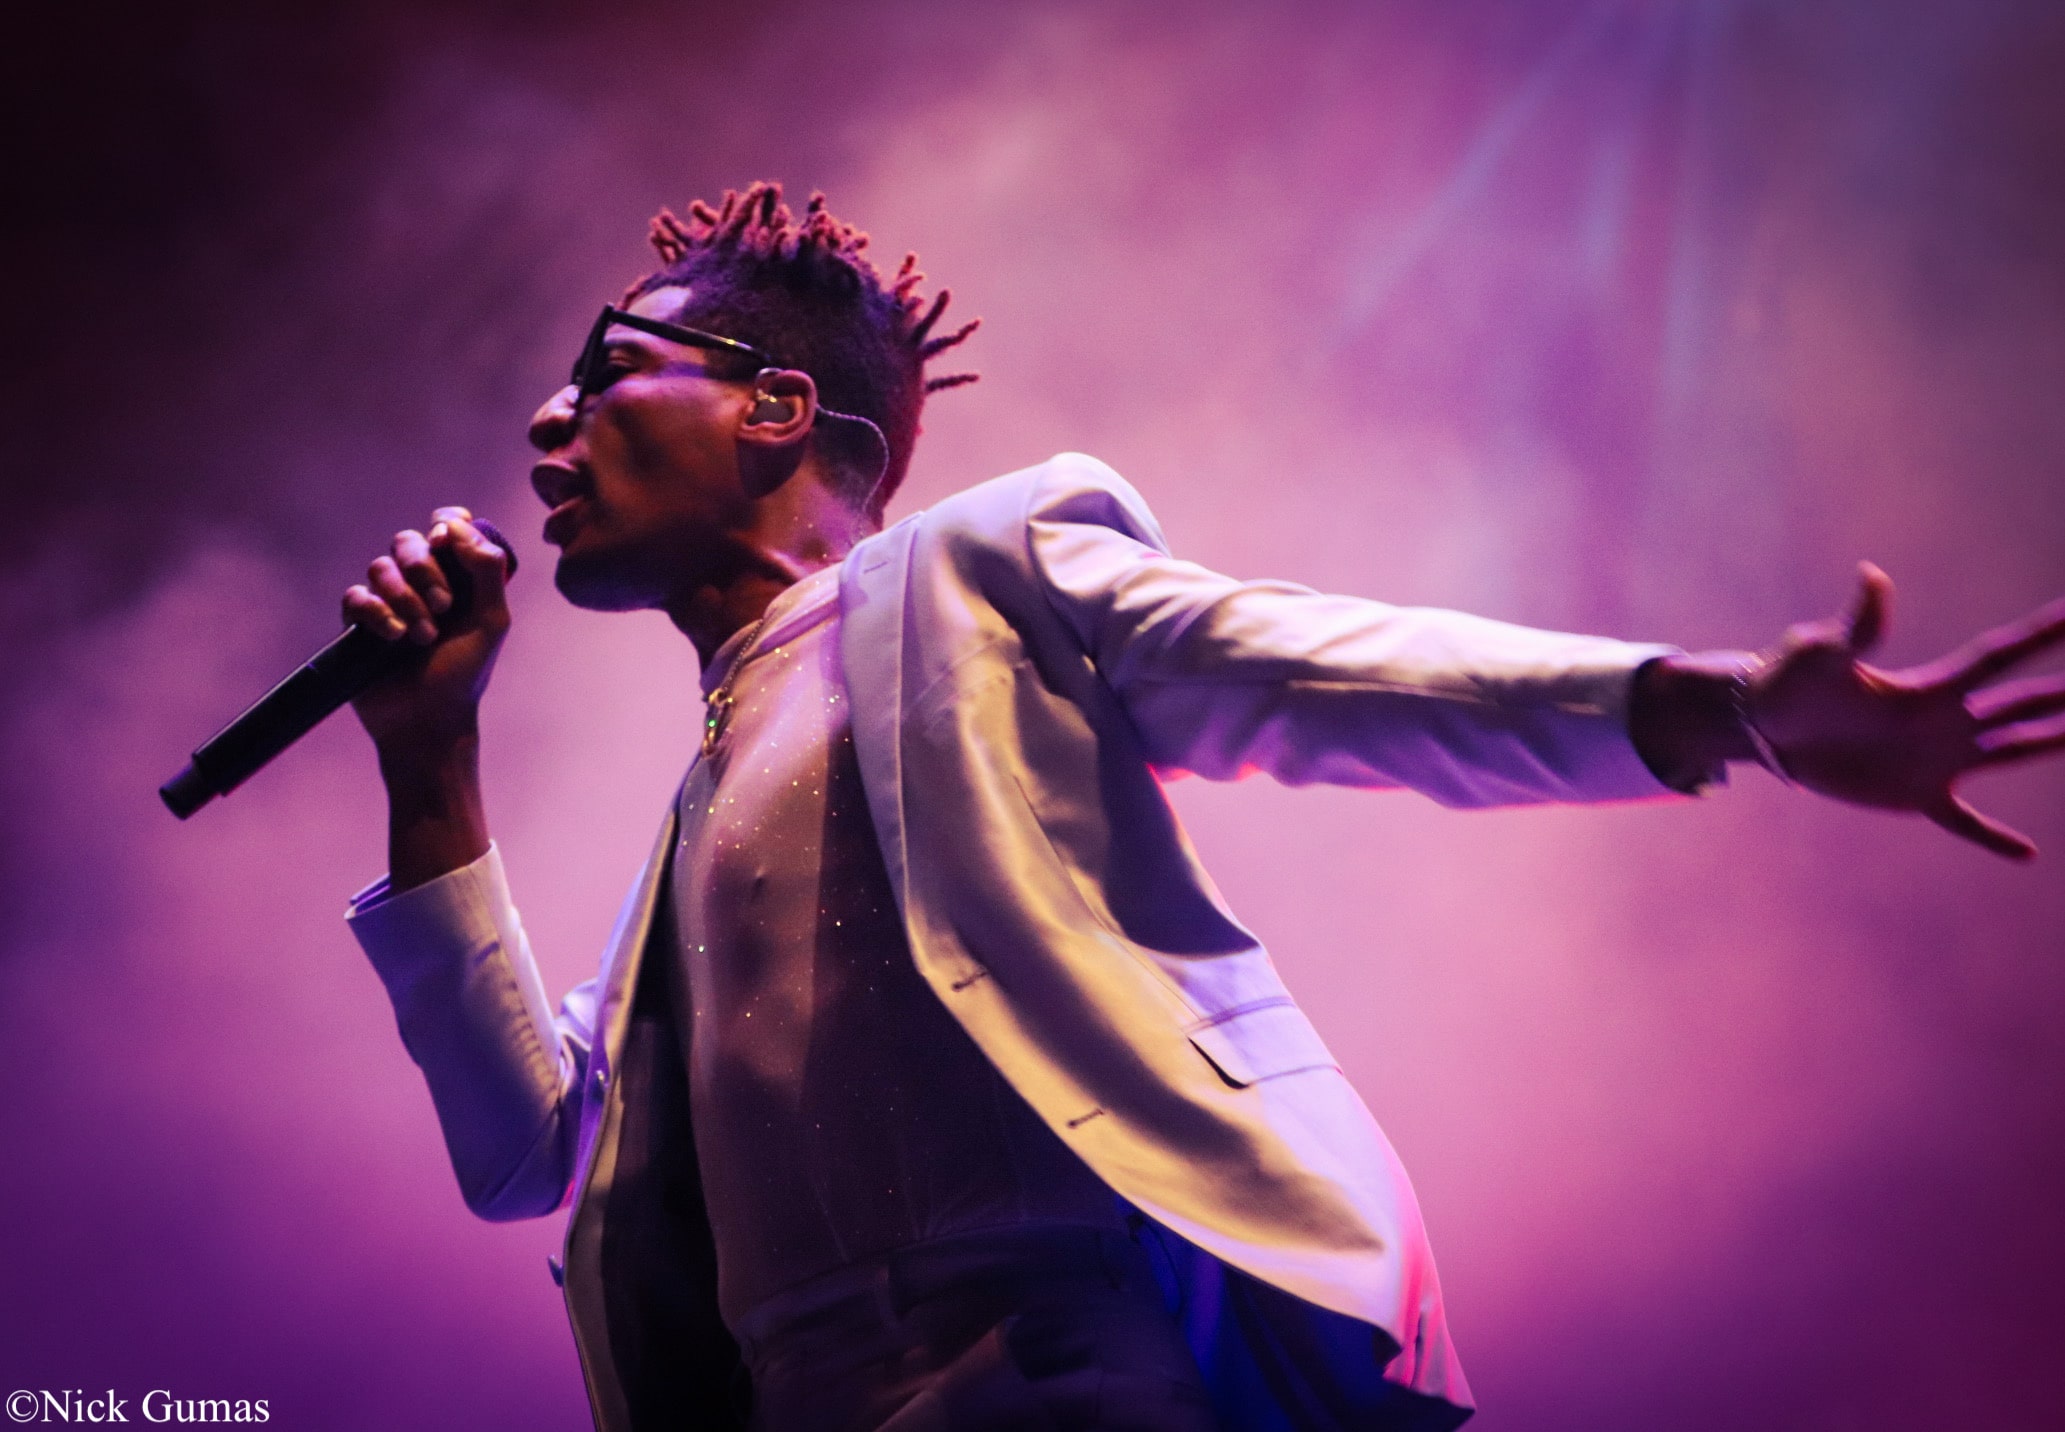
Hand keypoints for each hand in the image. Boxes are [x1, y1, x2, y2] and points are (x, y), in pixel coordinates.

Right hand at [343, 507, 512, 758]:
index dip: (446, 525)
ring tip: (422, 637)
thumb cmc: (465, 673)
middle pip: (408, 541)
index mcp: (457, 577)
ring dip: (404, 598)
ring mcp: (387, 601)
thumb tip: (458, 524)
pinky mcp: (358, 623)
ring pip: (380, 567)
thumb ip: (487, 569)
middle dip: (424, 567)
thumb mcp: (492, 621)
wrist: (429, 720)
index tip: (448, 542)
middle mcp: (420, 583)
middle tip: (444, 606)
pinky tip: (393, 638)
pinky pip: (356, 595)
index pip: (447, 527)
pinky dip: (377, 613)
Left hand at [1749, 563, 2064, 859]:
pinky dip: (1992, 837)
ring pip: (2009, 750)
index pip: (2000, 657)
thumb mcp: (1822, 653)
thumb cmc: (1789, 682)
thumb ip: (1857, 625)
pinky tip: (2027, 853)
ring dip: (2049, 742)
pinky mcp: (1913, 795)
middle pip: (2020, 703)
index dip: (2042, 636)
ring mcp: (1935, 759)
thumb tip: (1872, 575)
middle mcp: (1945, 720)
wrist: (1764, 725)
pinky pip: (1963, 822)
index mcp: (1930, 687)